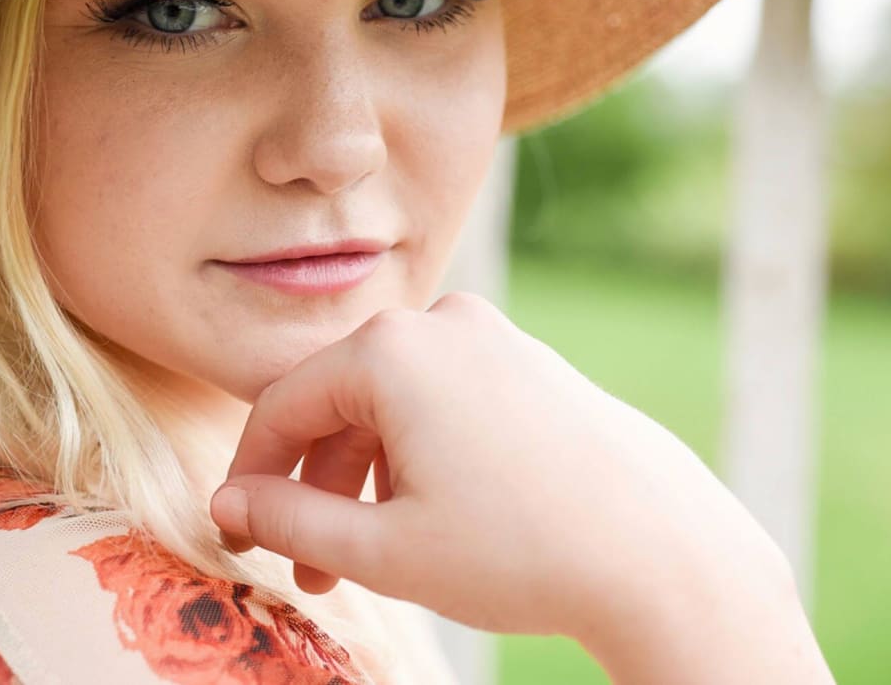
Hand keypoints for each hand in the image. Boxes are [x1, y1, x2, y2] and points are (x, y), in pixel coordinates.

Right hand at [209, 292, 797, 642]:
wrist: (664, 554)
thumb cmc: (522, 551)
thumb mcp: (384, 548)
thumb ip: (289, 517)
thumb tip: (226, 503)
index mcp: (391, 351)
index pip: (281, 405)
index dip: (249, 473)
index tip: (236, 531)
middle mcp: (440, 324)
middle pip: (338, 402)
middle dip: (314, 486)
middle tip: (307, 566)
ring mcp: (492, 338)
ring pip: (391, 404)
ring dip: (364, 478)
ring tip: (365, 556)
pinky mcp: (528, 363)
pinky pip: (443, 400)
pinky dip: (416, 455)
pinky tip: (425, 518)